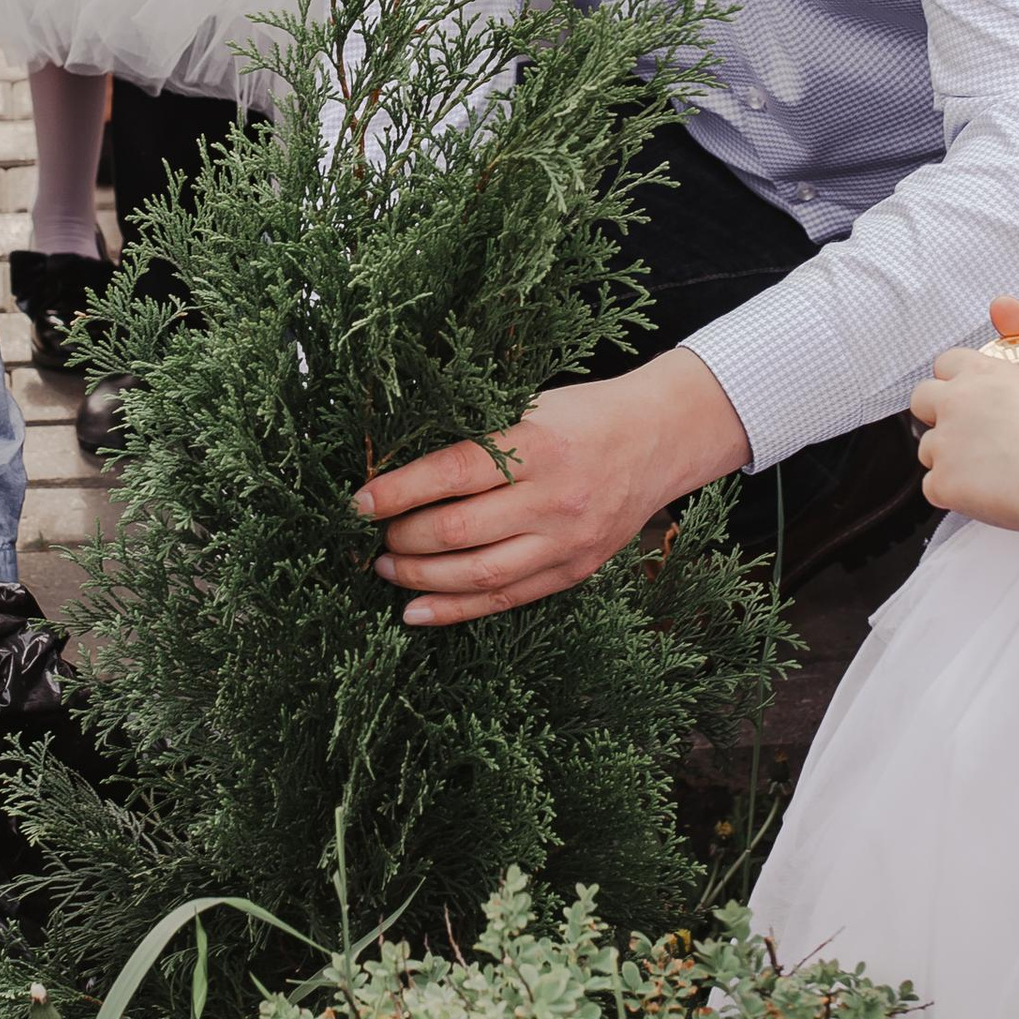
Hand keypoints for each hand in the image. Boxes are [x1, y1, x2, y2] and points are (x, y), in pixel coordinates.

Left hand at [352, 349, 751, 626]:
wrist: (660, 440)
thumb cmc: (585, 415)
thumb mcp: (532, 406)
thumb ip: (479, 436)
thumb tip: (400, 466)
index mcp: (539, 446)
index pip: (453, 473)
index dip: (399, 491)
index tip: (358, 501)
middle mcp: (554, 499)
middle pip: (459, 531)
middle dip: (403, 538)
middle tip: (373, 535)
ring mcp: (567, 541)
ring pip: (479, 575)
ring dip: (421, 578)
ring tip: (387, 568)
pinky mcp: (575, 570)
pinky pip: (507, 600)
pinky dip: (456, 610)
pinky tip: (417, 612)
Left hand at [911, 318, 1018, 536]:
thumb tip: (999, 302)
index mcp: (979, 372)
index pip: (945, 364)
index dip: (957, 382)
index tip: (974, 399)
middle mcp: (953, 402)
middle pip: (921, 400)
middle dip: (938, 415)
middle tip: (969, 434)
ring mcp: (944, 443)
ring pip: (927, 449)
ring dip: (949, 458)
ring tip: (989, 471)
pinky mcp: (943, 482)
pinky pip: (933, 489)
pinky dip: (954, 495)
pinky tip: (986, 495)